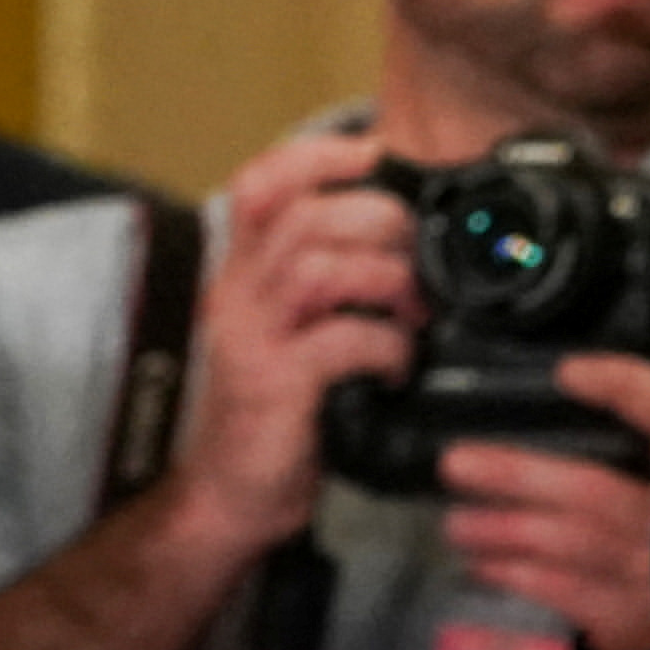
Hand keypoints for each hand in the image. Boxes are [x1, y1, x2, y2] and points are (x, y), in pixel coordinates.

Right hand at [148, 131, 432, 557]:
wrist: (231, 496)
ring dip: (385, 280)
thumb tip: (415, 242)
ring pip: (316, 267)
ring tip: (414, 311)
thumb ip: (335, 283)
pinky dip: (384, 345)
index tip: (376, 152)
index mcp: (245, 272)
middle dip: (378, 221)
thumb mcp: (299, 332)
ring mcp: (251, 338)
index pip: (260, 184)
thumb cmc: (281, 412)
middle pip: (303, 217)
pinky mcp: (272, 385)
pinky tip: (397, 365)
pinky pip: (337, 340)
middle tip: (419, 257)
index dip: (318, 154)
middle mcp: (238, 294)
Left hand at [437, 353, 649, 649]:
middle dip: (519, 476)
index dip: (622, 388)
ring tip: (459, 522)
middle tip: (458, 464)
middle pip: (591, 492)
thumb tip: (595, 402)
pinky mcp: (632, 625)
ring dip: (505, 532)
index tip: (571, 374)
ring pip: (567, 546)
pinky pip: (563, 595)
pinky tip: (486, 568)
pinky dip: (519, 579)